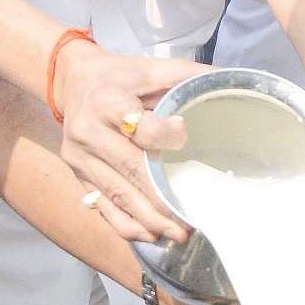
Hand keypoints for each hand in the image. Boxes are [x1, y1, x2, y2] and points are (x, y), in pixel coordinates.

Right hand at [57, 44, 199, 245]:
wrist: (72, 82)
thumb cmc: (121, 77)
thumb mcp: (150, 69)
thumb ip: (186, 77)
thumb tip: (232, 82)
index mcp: (108, 101)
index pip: (140, 129)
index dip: (165, 137)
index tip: (185, 140)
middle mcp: (88, 131)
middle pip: (130, 171)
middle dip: (162, 201)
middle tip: (190, 222)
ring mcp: (80, 157)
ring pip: (117, 196)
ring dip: (149, 221)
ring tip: (178, 234)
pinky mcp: (78, 175)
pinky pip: (103, 207)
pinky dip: (127, 226)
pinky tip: (151, 235)